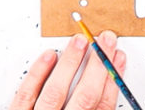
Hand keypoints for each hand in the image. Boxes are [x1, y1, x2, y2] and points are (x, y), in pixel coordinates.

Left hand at [10, 32, 126, 109]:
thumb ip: (93, 109)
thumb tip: (107, 88)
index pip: (103, 107)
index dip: (113, 81)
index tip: (117, 59)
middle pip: (84, 97)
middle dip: (98, 66)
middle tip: (105, 41)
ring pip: (55, 91)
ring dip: (70, 64)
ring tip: (79, 41)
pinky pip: (26, 94)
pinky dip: (38, 74)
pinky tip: (49, 56)